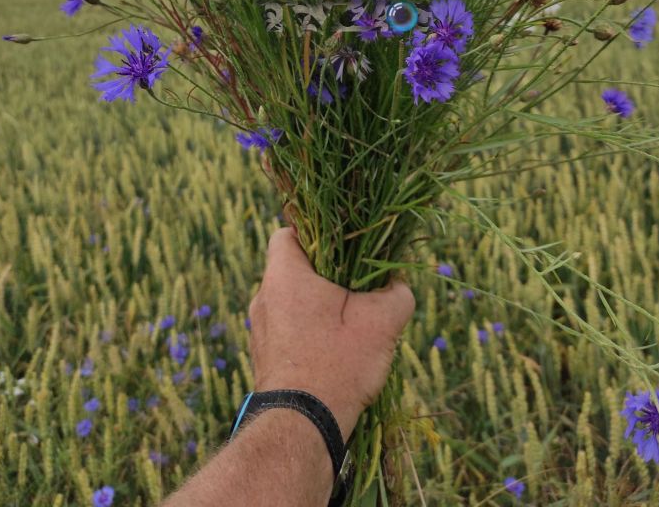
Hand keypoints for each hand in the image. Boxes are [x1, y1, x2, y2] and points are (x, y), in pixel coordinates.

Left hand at [248, 228, 414, 438]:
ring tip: (350, 322)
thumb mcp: (381, 323)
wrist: (302, 427)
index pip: (288, 232)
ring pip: (291, 299)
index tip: (345, 247)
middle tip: (357, 286)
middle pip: (294, 267)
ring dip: (318, 304)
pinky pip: (287, 327)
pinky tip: (335, 348)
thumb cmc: (337, 365)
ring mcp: (260, 329)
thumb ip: (396, 292)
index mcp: (284, 276)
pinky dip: (308, 329)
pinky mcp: (264, 356)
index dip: (317, 232)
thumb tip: (398, 282)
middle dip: (325, 272)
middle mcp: (263, 297)